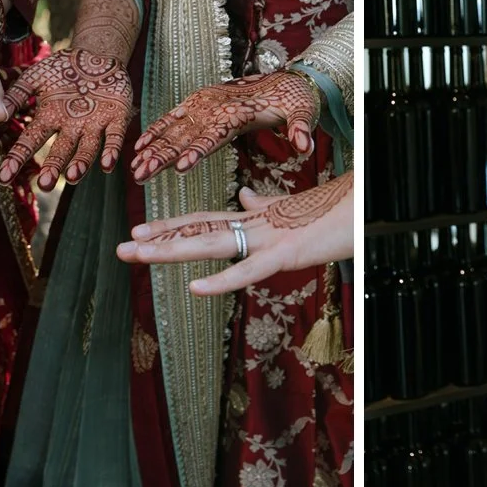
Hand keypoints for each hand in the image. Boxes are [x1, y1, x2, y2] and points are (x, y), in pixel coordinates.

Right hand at [0, 48, 134, 189]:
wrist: (95, 56)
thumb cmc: (62, 69)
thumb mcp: (35, 77)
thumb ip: (16, 93)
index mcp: (49, 119)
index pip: (30, 141)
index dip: (17, 159)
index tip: (4, 177)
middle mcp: (70, 127)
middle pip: (61, 151)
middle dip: (53, 167)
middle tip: (45, 185)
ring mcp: (94, 124)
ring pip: (87, 149)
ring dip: (81, 164)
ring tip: (73, 177)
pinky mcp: (116, 118)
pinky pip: (114, 137)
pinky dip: (111, 151)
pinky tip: (108, 165)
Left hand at [116, 174, 352, 294]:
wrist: (364, 205)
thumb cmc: (335, 210)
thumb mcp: (293, 209)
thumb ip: (266, 205)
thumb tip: (247, 197)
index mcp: (255, 218)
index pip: (204, 222)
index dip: (171, 227)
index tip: (139, 231)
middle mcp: (254, 225)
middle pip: (198, 232)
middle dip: (159, 240)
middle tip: (122, 247)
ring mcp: (268, 238)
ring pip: (211, 245)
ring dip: (172, 251)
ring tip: (138, 254)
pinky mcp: (286, 255)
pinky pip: (248, 271)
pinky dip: (221, 281)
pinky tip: (194, 288)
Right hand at [131, 72, 319, 182]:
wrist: (284, 78)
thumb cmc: (294, 100)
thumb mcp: (303, 112)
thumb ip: (300, 129)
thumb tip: (305, 147)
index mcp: (237, 113)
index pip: (214, 136)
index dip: (197, 152)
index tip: (179, 167)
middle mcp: (216, 107)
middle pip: (186, 136)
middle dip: (162, 157)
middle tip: (142, 175)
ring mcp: (204, 103)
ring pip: (174, 130)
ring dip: (153, 150)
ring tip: (134, 170)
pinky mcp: (199, 101)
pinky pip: (173, 117)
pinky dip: (156, 131)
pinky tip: (139, 147)